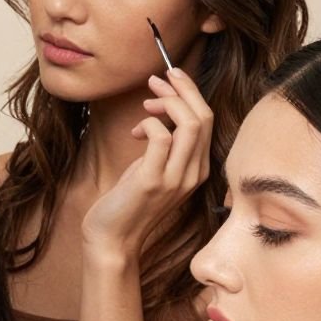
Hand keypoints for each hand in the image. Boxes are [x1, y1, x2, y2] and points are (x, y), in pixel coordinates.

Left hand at [81, 69, 212, 255]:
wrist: (113, 241)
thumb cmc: (127, 204)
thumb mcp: (152, 170)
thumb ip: (163, 148)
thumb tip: (158, 116)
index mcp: (197, 169)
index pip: (207, 121)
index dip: (190, 95)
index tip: (169, 82)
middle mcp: (194, 174)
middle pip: (204, 117)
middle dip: (182, 89)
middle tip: (157, 80)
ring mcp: (176, 179)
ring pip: (191, 123)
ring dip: (169, 101)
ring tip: (147, 100)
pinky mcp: (153, 181)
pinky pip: (162, 137)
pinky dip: (150, 123)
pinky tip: (136, 130)